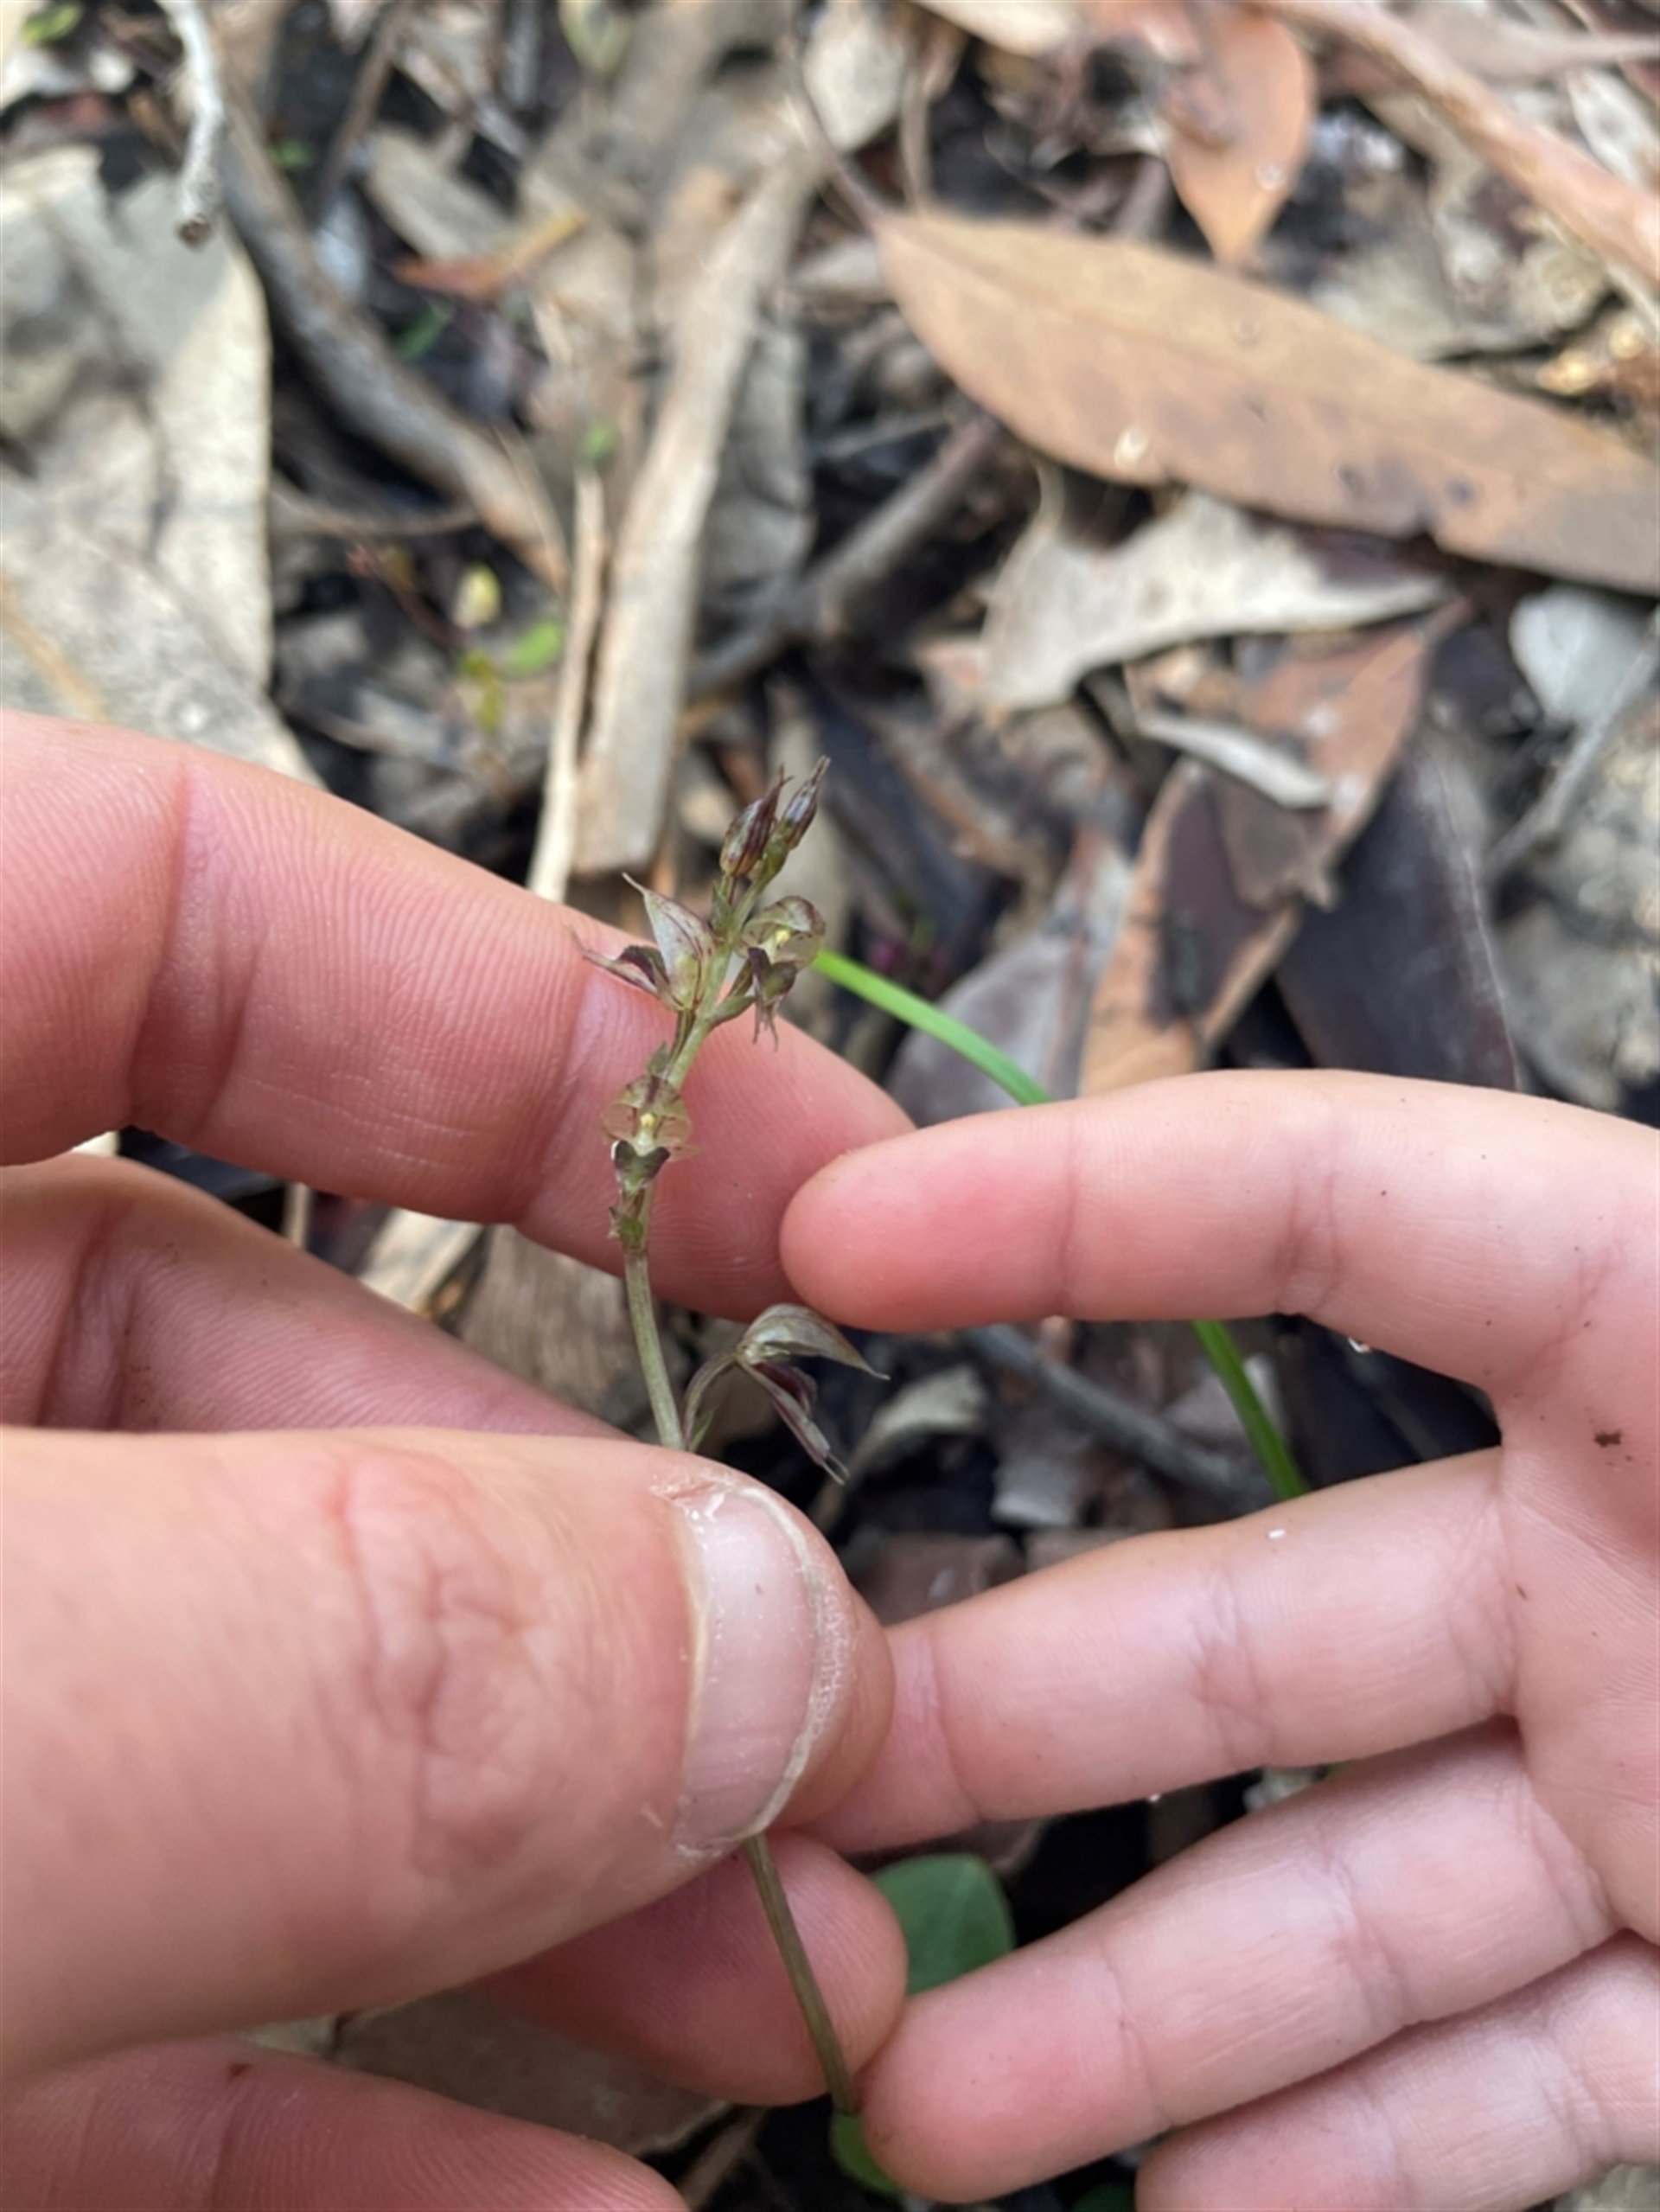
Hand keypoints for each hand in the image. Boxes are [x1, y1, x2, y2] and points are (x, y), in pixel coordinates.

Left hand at [0, 712, 905, 2207]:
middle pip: (251, 1367)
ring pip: (214, 1707)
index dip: (512, 1018)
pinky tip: (538, 2180)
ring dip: (524, 1868)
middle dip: (585, 1570)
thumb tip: (729, 1636)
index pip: (154, 910)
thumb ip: (305, 1648)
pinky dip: (328, 2088)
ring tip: (768, 1996)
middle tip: (818, 1725)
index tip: (803, 1184)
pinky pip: (97, 1982)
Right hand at [785, 1072, 1657, 2210]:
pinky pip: (1508, 2069)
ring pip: (1349, 1887)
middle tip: (795, 1789)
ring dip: (1133, 2001)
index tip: (836, 1240)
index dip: (1083, 1196)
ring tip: (922, 2084)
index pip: (1344, 1201)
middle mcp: (1637, 1564)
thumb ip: (1639, 1313)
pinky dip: (1354, 2140)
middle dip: (997, 1707)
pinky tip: (1191, 2187)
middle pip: (1254, 1609)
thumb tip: (1361, 1364)